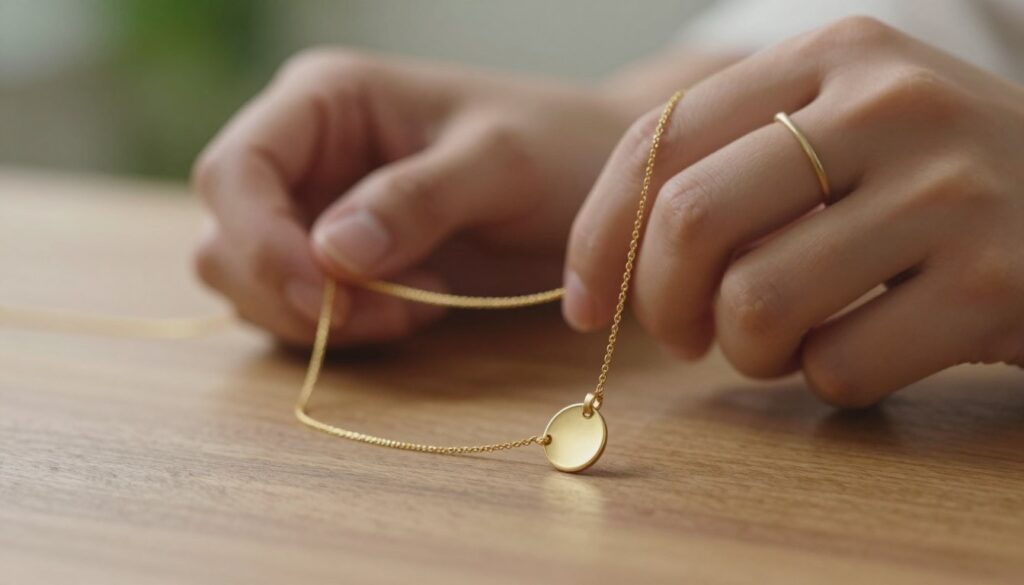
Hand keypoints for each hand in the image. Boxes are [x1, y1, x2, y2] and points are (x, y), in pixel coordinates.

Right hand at [193, 49, 627, 345]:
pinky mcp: (341, 266)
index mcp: (325, 101)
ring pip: (254, 286)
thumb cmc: (558, 150)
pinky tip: (417, 310)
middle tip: (386, 314)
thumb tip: (330, 254)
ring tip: (417, 304)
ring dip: (320, 321)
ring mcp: (317, 213)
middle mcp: (306, 156)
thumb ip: (417, 199)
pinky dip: (345, 332)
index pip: (236, 171)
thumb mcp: (500, 163)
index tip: (325, 298)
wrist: (594, 184)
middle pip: (227, 238)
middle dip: (289, 293)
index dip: (260, 242)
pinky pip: (300, 314)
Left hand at [566, 17, 1023, 405]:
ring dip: (747, 352)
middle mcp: (890, 103)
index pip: (659, 139)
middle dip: (658, 303)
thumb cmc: (938, 182)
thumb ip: (732, 166)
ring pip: (756, 304)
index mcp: (831, 55)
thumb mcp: (845, 129)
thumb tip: (600, 265)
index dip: (598, 234)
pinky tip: (870, 348)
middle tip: (682, 336)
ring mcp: (950, 190)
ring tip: (787, 341)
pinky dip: (829, 380)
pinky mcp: (994, 283)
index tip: (585, 302)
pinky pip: (840, 366)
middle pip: (690, 218)